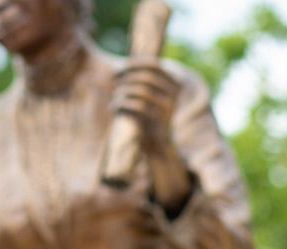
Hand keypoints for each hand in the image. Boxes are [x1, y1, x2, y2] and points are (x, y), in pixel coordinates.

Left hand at [111, 64, 192, 213]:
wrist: (159, 145)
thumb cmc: (149, 117)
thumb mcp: (149, 96)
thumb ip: (139, 82)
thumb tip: (118, 69)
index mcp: (174, 86)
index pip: (154, 66)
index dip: (134, 65)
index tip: (118, 70)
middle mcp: (173, 96)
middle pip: (144, 77)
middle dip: (125, 77)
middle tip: (112, 81)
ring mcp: (165, 109)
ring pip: (137, 92)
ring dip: (120, 93)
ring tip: (114, 99)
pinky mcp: (154, 122)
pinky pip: (132, 107)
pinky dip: (119, 105)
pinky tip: (113, 108)